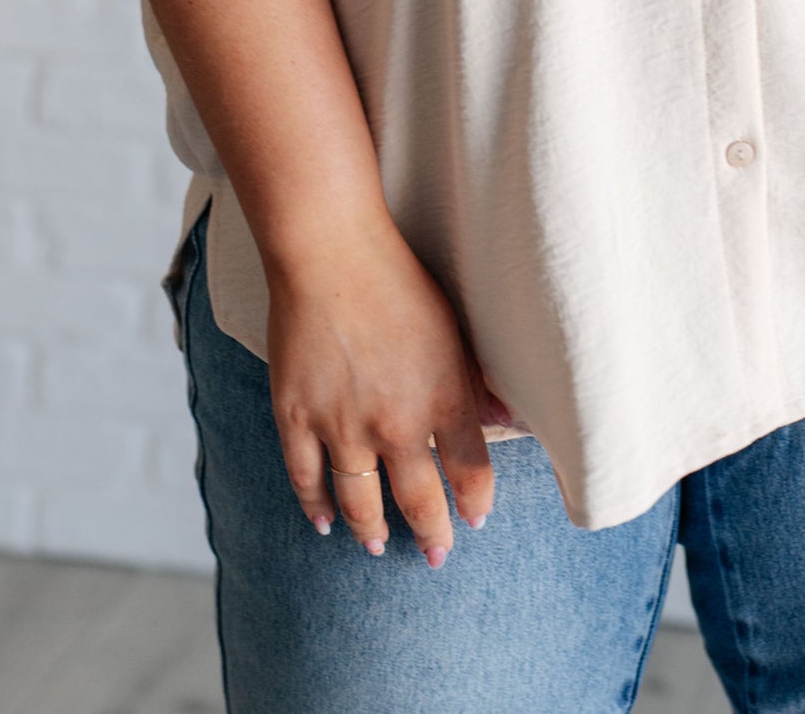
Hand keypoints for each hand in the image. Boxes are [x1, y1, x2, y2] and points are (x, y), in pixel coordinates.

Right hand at [264, 210, 503, 565]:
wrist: (331, 250)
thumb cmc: (399, 277)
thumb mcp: (455, 328)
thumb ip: (477, 382)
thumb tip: (507, 421)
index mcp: (444, 399)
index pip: (471, 474)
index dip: (474, 503)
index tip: (474, 519)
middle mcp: (398, 423)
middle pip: (420, 501)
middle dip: (432, 535)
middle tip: (436, 555)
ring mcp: (343, 425)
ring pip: (361, 502)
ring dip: (373, 530)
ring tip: (379, 543)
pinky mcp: (297, 416)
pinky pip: (306, 479)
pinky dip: (316, 506)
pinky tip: (325, 521)